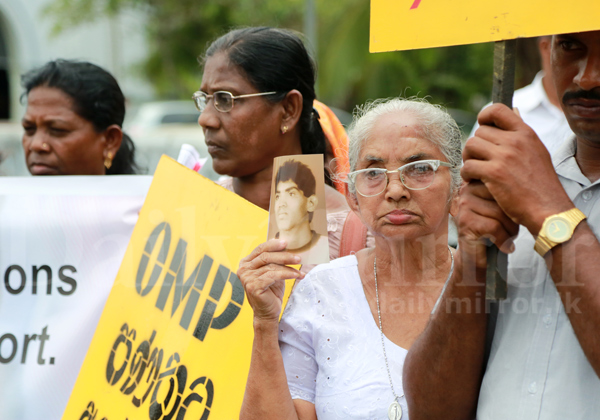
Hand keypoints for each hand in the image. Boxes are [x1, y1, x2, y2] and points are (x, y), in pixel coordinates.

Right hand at [238, 239, 304, 321]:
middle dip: (284, 255)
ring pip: (271, 266)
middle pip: (265, 256)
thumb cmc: (271, 292)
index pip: (260, 249)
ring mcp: (247, 278)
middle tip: (298, 257)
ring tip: (300, 269)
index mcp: (246, 263)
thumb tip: (286, 245)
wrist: (267, 313)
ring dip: (288, 266)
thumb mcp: (273, 272)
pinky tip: (296, 275)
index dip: (273, 245)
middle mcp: (244, 269)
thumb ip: (275, 260)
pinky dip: (287, 274)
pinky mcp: (253, 286)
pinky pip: (273, 276)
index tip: (286, 243)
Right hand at [456, 181, 518, 268]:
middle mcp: (468, 190)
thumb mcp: (503, 206)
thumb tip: (531, 184)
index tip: (517, 214)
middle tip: (514, 230)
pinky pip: (493, 226)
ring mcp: (464, 205)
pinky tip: (505, 247)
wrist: (474, 257)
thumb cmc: (494, 229)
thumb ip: (509, 193)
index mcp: (478, 182)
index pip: (505, 184)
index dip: (516, 201)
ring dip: (511, 230)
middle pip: (503, 196)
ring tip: (510, 239)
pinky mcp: (465, 222)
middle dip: (514, 216)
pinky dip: (503, 240)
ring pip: (500, 212)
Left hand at [462, 104, 573, 234]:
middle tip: (478, 160)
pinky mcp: (494, 173)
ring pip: (470, 146)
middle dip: (475, 147)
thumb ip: (521, 134)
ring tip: (476, 170)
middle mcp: (515, 141)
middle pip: (478, 132)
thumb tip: (514, 110)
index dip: (484, 116)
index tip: (482, 129)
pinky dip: (467, 175)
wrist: (547, 208)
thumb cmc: (540, 183)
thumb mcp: (536, 151)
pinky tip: (475, 181)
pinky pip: (468, 166)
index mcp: (526, 133)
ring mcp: (504, 157)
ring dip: (469, 159)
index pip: (497, 109)